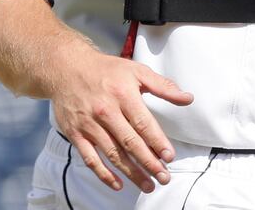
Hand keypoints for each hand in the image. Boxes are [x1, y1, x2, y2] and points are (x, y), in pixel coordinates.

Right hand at [50, 42, 193, 192]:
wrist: (66, 68)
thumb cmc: (106, 70)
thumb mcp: (136, 70)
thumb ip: (163, 86)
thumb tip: (187, 98)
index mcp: (123, 94)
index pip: (143, 123)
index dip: (157, 141)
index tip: (169, 157)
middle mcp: (105, 111)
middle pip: (130, 142)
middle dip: (149, 163)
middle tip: (164, 177)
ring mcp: (89, 124)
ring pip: (113, 154)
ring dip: (131, 173)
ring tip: (148, 185)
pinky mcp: (75, 134)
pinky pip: (90, 159)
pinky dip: (104, 174)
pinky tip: (118, 184)